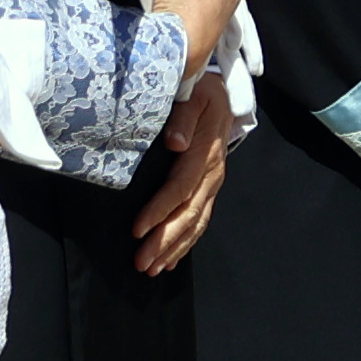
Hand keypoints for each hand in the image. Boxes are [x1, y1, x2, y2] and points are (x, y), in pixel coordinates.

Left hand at [132, 76, 232, 275]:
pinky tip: (172, 260)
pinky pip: (201, 220)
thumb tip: (175, 142)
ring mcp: (213, 183)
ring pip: (197, 222)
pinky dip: (187, 242)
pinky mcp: (210, 188)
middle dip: (165, 240)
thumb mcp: (193, 95)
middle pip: (190, 213)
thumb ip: (182, 118)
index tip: (138, 228)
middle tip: (142, 262)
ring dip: (175, 247)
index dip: (160, 210)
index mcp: (205, 153)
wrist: (221, 92)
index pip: (181, 187)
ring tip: (153, 268)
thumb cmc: (201, 93)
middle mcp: (212, 174)